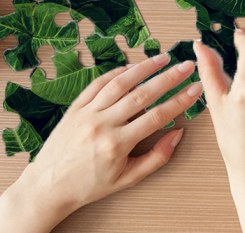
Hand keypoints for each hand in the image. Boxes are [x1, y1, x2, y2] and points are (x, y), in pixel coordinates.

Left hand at [0, 53, 203, 232]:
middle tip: (187, 65)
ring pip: (120, 83)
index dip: (181, 100)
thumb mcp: (127, 179)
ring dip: (144, 68)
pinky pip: (98, 84)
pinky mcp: (75, 108)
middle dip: (169, 77)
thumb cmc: (88, 185)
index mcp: (117, 145)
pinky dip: (117, 73)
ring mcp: (87, 114)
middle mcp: (102, 125)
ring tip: (163, 58)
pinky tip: (132, 66)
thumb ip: (156, 158)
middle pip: (143, 94)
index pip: (158, 116)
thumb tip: (178, 134)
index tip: (196, 88)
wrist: (48, 186)